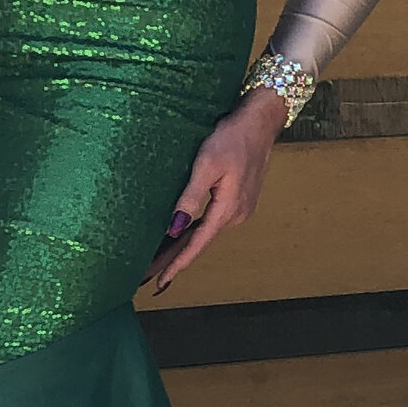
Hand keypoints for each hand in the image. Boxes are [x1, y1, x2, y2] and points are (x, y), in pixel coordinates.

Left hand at [149, 89, 285, 289]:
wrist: (259, 123)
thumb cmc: (231, 138)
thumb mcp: (206, 165)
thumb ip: (190, 197)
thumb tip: (174, 228)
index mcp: (227, 210)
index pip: (196, 244)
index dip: (176, 265)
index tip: (159, 284)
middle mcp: (235, 215)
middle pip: (199, 243)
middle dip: (174, 260)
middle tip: (148, 277)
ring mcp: (239, 209)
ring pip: (205, 233)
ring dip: (183, 246)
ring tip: (159, 261)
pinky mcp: (238, 200)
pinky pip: (212, 222)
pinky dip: (194, 233)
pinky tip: (182, 235)